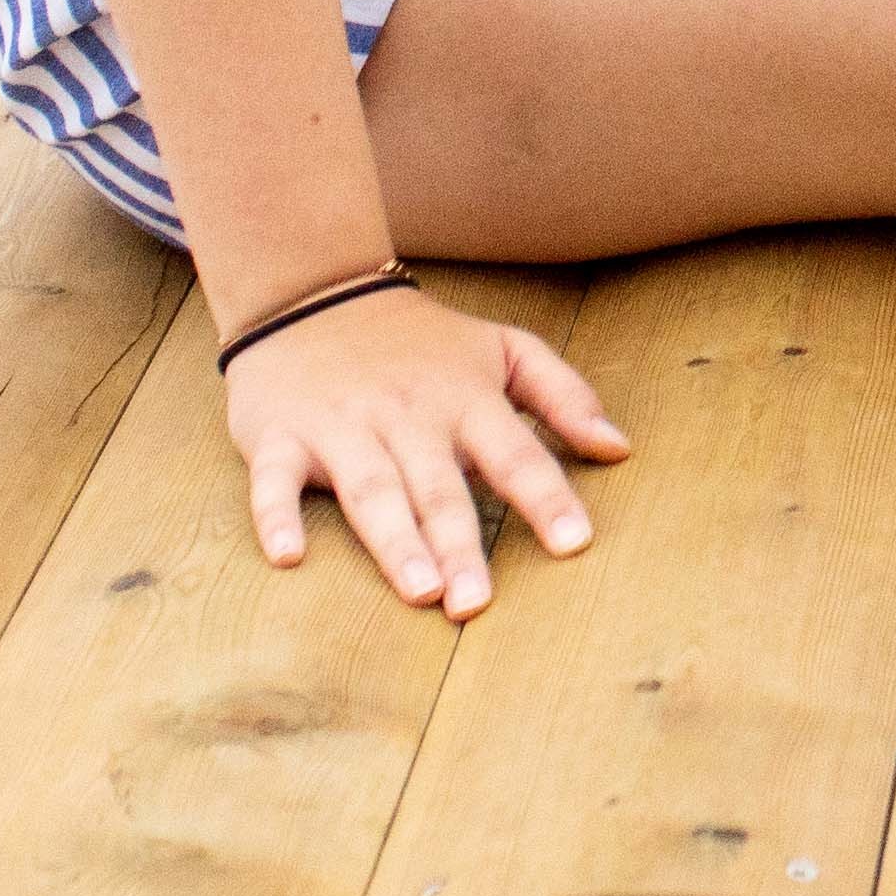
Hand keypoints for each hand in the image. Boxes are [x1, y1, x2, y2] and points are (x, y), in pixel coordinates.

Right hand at [223, 283, 627, 616]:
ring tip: (418, 591)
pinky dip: (276, 517)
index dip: (545, 498)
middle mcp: (406, 416)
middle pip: (438, 487)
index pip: (515, 453)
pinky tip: (289, 557)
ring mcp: (341, 426)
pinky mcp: (279, 437)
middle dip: (460, 544)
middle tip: (476, 605)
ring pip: (371, 489)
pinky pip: (274, 481)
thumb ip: (564, 395)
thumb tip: (621, 448)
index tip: (574, 543)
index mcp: (465, 398)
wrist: (314, 291)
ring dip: (394, 541)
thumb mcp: (502, 348)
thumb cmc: (420, 340)